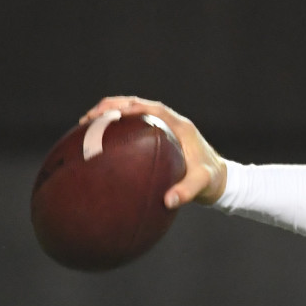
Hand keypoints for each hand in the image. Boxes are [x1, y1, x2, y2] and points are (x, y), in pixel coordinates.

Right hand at [81, 96, 227, 206]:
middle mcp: (171, 123)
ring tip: (85, 124)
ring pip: (133, 112)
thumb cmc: (211, 181)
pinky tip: (98, 139)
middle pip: (137, 104)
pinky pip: (133, 126)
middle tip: (88, 117)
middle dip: (111, 106)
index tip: (109, 114)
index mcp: (181, 127)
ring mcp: (163, 128)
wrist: (220, 181)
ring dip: (110, 113)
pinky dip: (115, 127)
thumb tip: (168, 201)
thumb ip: (187, 192)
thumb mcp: (202, 185)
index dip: (130, 108)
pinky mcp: (157, 137)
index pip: (153, 109)